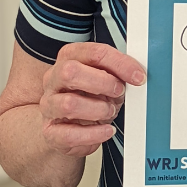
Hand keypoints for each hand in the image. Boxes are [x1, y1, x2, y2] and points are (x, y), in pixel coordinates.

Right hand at [38, 42, 145, 157]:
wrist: (66, 129)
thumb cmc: (87, 101)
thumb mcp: (103, 82)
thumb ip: (116, 74)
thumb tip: (136, 74)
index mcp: (68, 60)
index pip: (91, 52)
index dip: (118, 63)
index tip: (137, 75)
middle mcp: (54, 79)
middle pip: (70, 71)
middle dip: (102, 82)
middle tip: (119, 92)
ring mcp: (49, 105)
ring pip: (69, 104)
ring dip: (98, 109)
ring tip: (109, 112)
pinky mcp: (51, 131)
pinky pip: (70, 133)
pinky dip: (94, 134)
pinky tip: (105, 130)